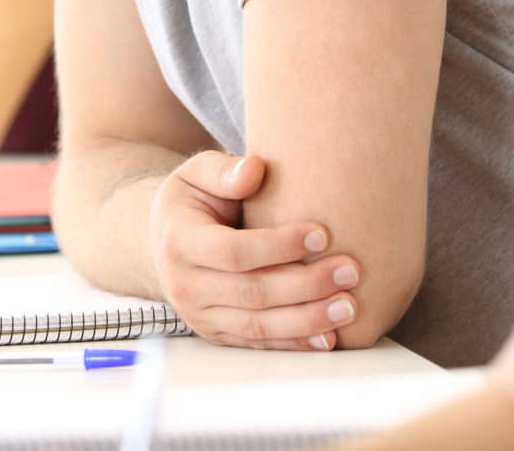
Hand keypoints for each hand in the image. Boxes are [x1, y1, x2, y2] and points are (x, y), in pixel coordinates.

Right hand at [149, 152, 360, 350]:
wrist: (163, 241)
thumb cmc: (191, 201)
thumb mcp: (196, 174)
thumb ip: (223, 170)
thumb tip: (254, 169)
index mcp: (180, 242)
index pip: (234, 251)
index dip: (279, 246)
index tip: (323, 234)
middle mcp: (185, 286)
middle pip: (252, 292)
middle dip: (306, 285)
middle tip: (350, 271)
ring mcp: (201, 316)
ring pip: (258, 326)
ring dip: (308, 320)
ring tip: (348, 307)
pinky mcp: (218, 334)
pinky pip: (259, 344)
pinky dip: (295, 344)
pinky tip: (328, 338)